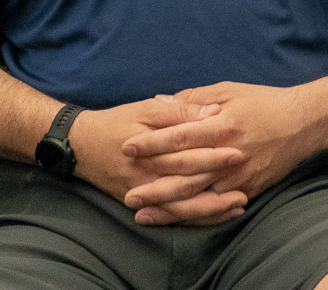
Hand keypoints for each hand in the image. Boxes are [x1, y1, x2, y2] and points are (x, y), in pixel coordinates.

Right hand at [69, 96, 245, 227]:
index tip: (239, 152)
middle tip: (246, 186)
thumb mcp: (147, 109)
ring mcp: (142, 193)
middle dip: (217, 187)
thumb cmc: (117, 122)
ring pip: (180, 208)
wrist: (81, 146)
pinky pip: (171, 215)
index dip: (212, 155)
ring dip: (210, 210)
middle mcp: (146, 176)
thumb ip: (179, 110)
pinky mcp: (141, 203)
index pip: (185, 155)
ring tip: (239, 205)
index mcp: (150, 150)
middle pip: (185, 185)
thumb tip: (212, 112)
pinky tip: (216, 214)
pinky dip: (194, 217)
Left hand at [121, 82, 325, 223]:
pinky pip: (217, 207)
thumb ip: (194, 98)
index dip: (152, 142)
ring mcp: (240, 176)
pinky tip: (175, 220)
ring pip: (198, 196)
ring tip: (142, 213)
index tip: (128, 147)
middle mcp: (229, 153)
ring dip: (168, 207)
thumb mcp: (229, 91)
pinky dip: (195, 215)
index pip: (180, 135)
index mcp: (223, 124)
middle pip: (185, 173)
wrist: (304, 123)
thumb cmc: (264, 102)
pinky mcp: (249, 189)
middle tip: (128, 195)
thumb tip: (161, 101)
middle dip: (153, 185)